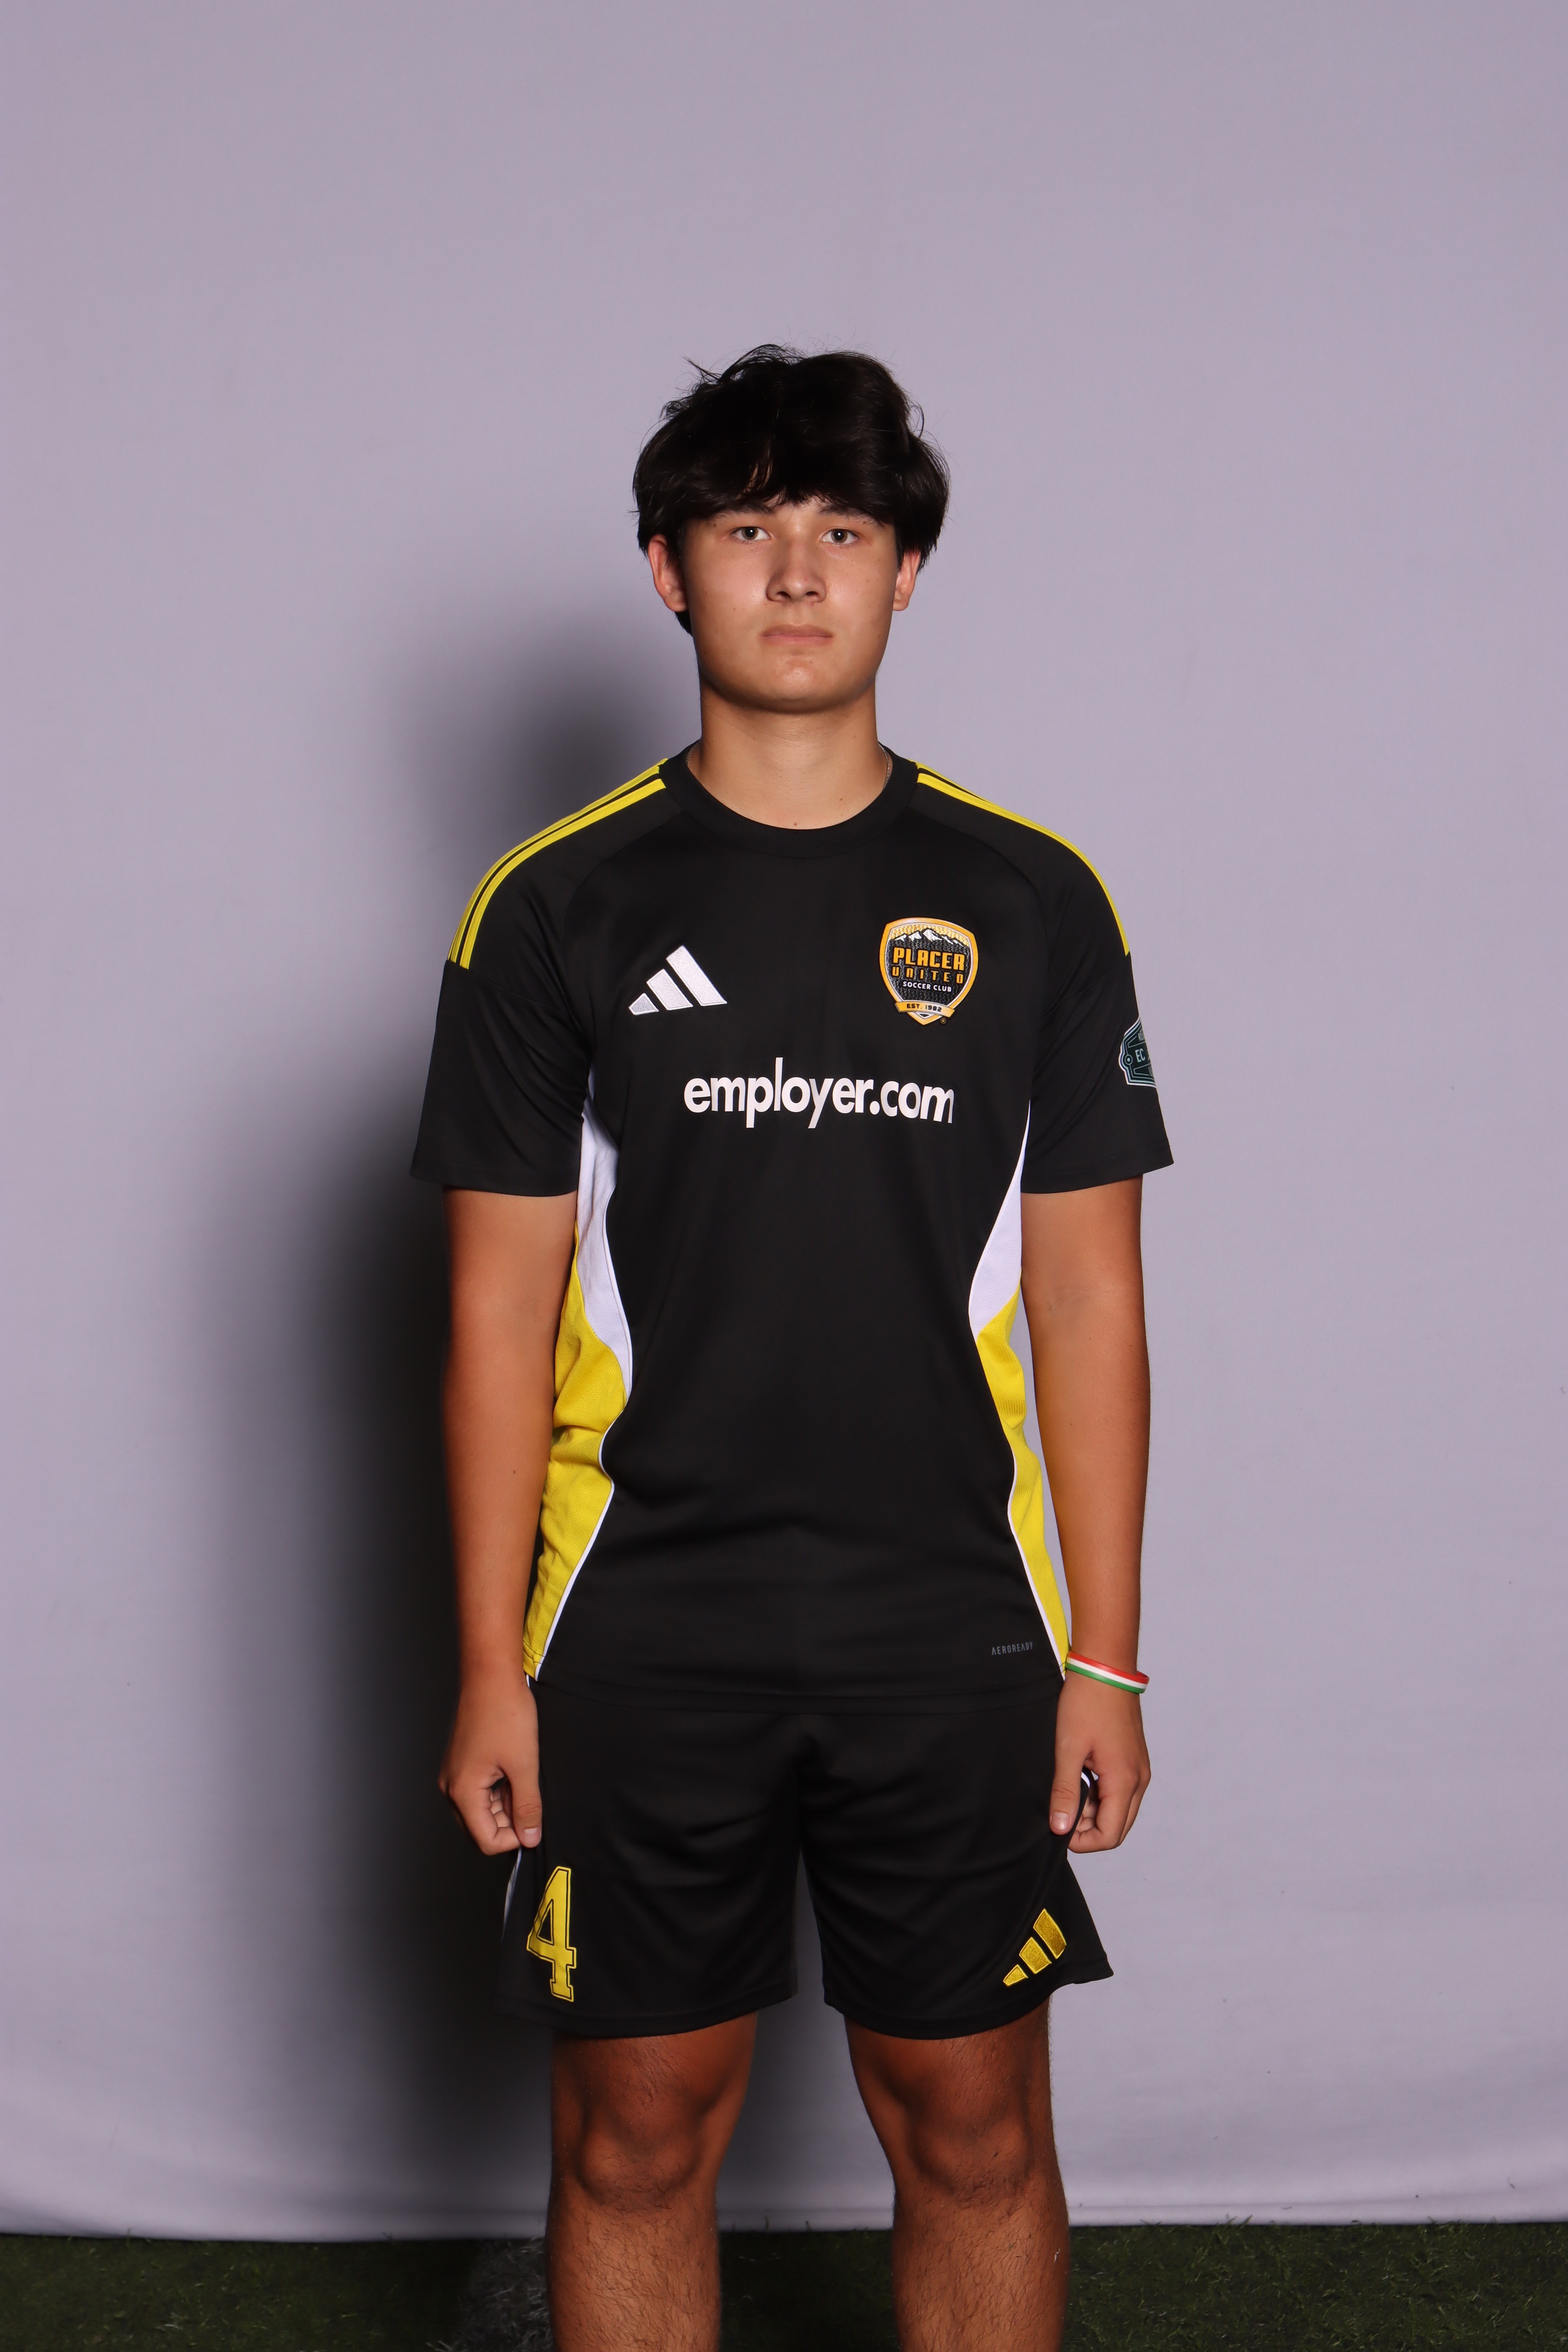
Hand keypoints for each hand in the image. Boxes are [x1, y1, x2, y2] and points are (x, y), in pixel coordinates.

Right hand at [439, 1667, 541, 1854]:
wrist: (491, 1675)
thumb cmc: (505, 1714)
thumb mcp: (524, 1765)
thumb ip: (527, 1806)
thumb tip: (530, 1838)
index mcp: (462, 1792)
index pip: (486, 1840)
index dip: (514, 1837)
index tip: (534, 1819)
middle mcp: (451, 1787)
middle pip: (481, 1827)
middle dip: (509, 1821)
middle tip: (530, 1795)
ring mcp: (454, 1774)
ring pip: (482, 1809)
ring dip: (505, 1804)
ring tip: (523, 1776)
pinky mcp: (462, 1762)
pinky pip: (480, 1791)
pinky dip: (499, 1789)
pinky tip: (515, 1769)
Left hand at [1049, 1673, 1149, 1851]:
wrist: (1105, 1667)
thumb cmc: (1087, 1702)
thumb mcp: (1068, 1749)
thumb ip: (1065, 1792)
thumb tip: (1061, 1828)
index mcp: (1124, 1781)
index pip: (1110, 1835)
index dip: (1083, 1841)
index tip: (1058, 1828)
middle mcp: (1139, 1779)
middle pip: (1118, 1827)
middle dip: (1089, 1829)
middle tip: (1061, 1811)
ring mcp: (1139, 1769)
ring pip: (1120, 1809)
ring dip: (1094, 1810)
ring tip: (1068, 1788)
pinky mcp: (1134, 1759)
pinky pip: (1121, 1790)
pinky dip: (1101, 1794)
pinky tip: (1080, 1776)